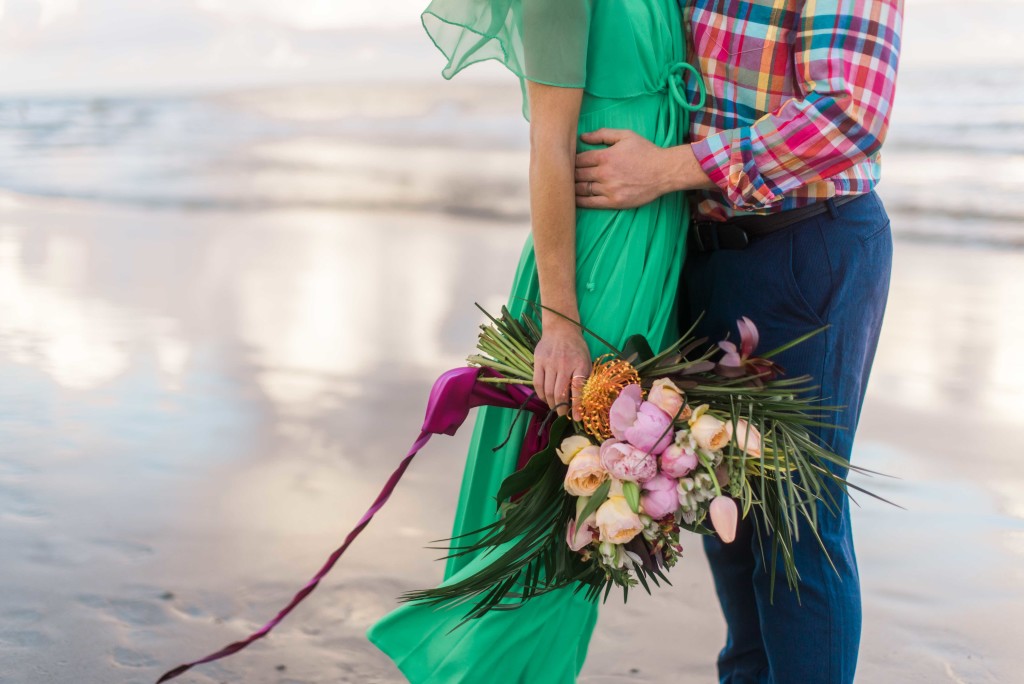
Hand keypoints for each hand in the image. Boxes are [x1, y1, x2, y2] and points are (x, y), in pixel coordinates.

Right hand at [533, 320, 590, 420]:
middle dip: (561, 409)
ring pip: (548, 391)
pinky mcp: (539, 361)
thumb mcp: (586, 361)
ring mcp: (550, 363)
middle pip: (560, 393)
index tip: (576, 418)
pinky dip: (541, 394)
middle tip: (563, 414)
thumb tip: (582, 401)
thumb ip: (583, 379)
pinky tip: (545, 398)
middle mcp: (565, 365)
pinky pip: (537, 383)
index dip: (576, 406)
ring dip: (551, 403)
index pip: (577, 390)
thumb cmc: (577, 348)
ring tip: (554, 407)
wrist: (561, 329)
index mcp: (580, 365)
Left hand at [575, 129, 714, 208]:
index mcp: (605, 156)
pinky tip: (572, 200)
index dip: (569, 160)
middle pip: (577, 175)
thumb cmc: (645, 151)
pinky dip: (579, 201)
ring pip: (581, 189)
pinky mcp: (614, 202)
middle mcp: (605, 173)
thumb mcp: (625, 136)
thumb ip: (602, 134)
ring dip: (570, 188)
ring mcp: (609, 189)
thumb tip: (582, 137)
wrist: (664, 171)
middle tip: (560, 175)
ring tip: (563, 188)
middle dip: (567, 174)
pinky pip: (590, 203)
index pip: (578, 159)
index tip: (565, 162)